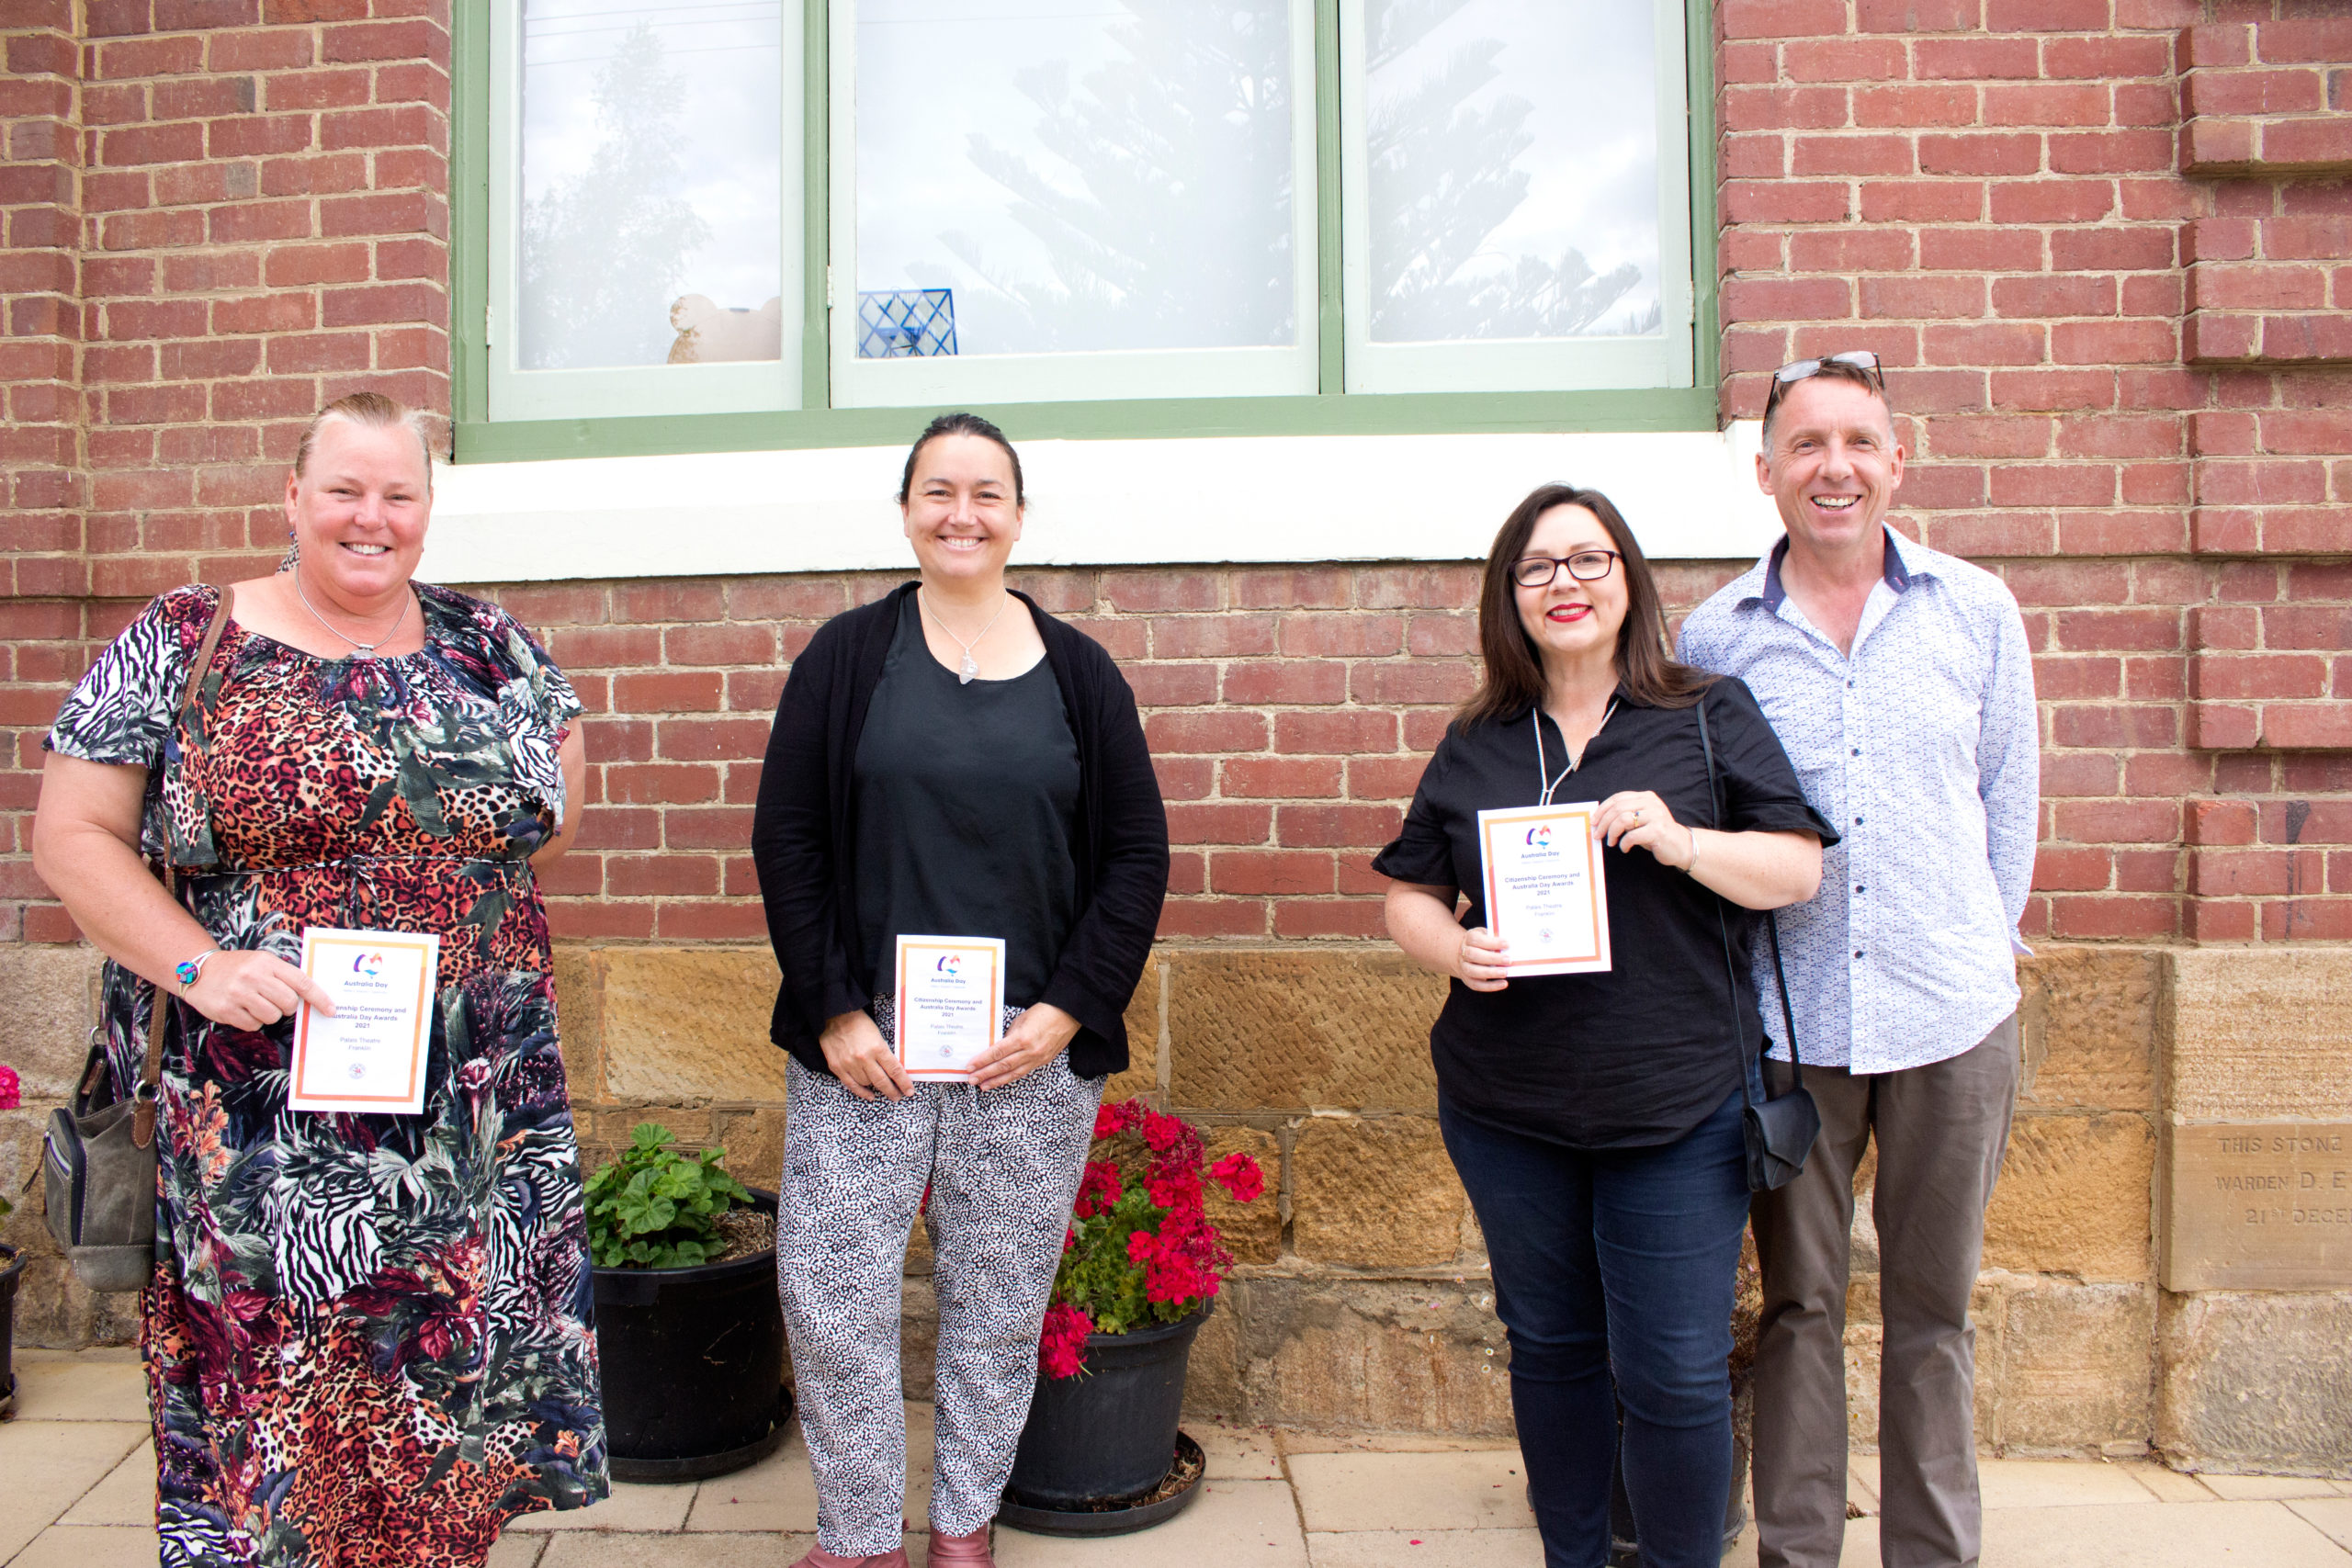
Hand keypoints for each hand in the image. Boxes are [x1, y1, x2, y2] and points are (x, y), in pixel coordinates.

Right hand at [187, 950, 335, 1031]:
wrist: (198, 970)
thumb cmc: (237, 967)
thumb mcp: (261, 962)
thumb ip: (283, 976)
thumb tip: (310, 996)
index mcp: (267, 962)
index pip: (301, 982)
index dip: (319, 998)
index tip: (331, 1010)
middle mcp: (253, 977)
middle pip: (289, 1003)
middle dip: (287, 1007)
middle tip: (276, 1001)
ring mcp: (238, 994)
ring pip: (272, 1017)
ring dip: (269, 1014)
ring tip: (255, 1003)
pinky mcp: (226, 1010)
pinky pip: (253, 1025)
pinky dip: (252, 1021)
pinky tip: (242, 1009)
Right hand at [820, 1009, 913, 1101]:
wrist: (835, 1016)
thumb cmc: (859, 1023)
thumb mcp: (878, 1035)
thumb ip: (884, 1053)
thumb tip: (893, 1070)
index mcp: (877, 1048)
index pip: (895, 1070)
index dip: (903, 1083)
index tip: (909, 1091)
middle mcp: (864, 1058)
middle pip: (882, 1081)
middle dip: (892, 1091)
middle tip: (898, 1096)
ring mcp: (849, 1064)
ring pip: (867, 1083)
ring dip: (875, 1086)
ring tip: (881, 1086)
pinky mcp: (837, 1067)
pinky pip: (852, 1085)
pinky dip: (862, 1092)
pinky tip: (870, 1095)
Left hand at [968, 1002, 1079, 1090]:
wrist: (1068, 1015)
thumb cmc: (1044, 1013)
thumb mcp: (1021, 1020)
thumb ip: (1009, 1036)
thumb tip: (996, 1047)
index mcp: (1022, 1038)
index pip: (997, 1053)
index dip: (982, 1061)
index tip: (970, 1066)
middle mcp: (1030, 1051)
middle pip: (1003, 1066)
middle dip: (985, 1073)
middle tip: (972, 1079)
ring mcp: (1038, 1058)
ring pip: (1013, 1073)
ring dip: (996, 1080)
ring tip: (983, 1086)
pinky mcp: (1043, 1061)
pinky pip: (1023, 1072)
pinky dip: (1010, 1077)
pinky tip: (1001, 1080)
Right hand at [1454, 926, 1509, 991]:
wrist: (1466, 954)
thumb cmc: (1482, 944)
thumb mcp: (1487, 936)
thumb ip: (1496, 939)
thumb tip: (1511, 947)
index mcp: (1468, 938)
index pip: (1476, 939)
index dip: (1491, 942)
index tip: (1507, 944)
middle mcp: (1463, 952)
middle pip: (1473, 955)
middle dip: (1492, 958)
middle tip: (1508, 960)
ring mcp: (1463, 967)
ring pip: (1473, 971)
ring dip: (1490, 973)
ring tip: (1505, 972)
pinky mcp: (1467, 979)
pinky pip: (1477, 985)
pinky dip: (1491, 986)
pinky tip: (1503, 984)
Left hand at [1593, 790, 1696, 871]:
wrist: (1681, 846)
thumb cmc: (1655, 834)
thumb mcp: (1640, 820)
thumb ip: (1625, 815)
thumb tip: (1599, 820)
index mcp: (1646, 797)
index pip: (1618, 797)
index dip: (1602, 809)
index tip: (1593, 821)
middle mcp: (1651, 803)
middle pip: (1618, 808)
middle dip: (1603, 823)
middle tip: (1597, 835)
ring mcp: (1656, 815)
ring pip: (1623, 819)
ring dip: (1612, 833)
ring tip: (1611, 842)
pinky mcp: (1658, 830)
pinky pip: (1632, 835)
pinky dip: (1624, 843)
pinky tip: (1625, 848)